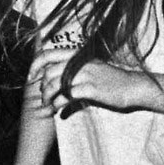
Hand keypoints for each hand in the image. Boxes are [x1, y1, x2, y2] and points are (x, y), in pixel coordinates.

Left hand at [29, 46, 143, 115]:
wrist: (133, 87)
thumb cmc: (110, 80)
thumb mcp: (90, 68)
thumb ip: (72, 70)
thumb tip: (52, 79)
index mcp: (78, 55)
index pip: (47, 54)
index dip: (34, 66)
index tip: (31, 78)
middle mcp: (80, 62)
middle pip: (48, 73)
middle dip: (42, 87)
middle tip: (44, 98)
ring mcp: (86, 75)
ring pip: (55, 84)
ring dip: (48, 97)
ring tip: (49, 105)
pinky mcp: (91, 89)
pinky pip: (66, 96)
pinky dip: (58, 104)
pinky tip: (59, 110)